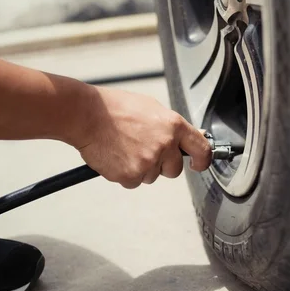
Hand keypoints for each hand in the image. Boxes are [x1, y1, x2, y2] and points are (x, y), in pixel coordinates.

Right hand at [73, 86, 211, 188]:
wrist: (87, 115)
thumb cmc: (115, 108)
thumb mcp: (151, 108)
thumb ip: (172, 126)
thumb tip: (193, 136)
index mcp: (173, 126)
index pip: (201, 149)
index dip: (202, 160)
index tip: (198, 164)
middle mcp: (164, 145)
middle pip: (174, 170)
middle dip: (162, 164)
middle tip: (144, 149)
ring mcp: (147, 162)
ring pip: (151, 176)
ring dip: (141, 168)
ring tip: (125, 147)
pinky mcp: (130, 175)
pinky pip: (134, 182)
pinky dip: (125, 173)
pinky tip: (117, 156)